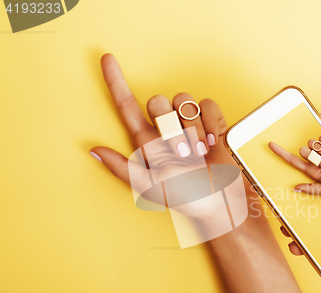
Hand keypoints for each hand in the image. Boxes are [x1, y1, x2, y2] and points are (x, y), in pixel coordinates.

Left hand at [90, 54, 247, 224]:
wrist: (221, 202)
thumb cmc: (187, 198)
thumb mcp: (150, 187)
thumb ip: (122, 168)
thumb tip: (94, 151)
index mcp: (147, 142)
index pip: (126, 105)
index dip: (116, 81)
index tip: (107, 59)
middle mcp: (166, 129)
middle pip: (159, 100)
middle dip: (170, 126)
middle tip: (182, 152)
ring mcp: (189, 124)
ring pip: (185, 101)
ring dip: (193, 129)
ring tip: (199, 151)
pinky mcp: (211, 123)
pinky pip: (208, 105)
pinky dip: (211, 123)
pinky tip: (211, 142)